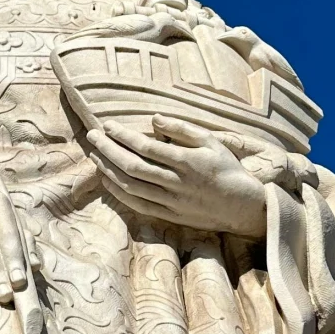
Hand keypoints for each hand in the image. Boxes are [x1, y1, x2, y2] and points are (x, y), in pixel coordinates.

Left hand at [85, 116, 268, 238]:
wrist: (242, 206)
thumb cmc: (227, 168)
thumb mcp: (211, 141)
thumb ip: (182, 128)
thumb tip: (154, 117)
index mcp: (186, 161)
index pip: (146, 146)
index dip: (122, 135)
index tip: (108, 125)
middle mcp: (176, 182)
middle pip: (132, 166)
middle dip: (107, 149)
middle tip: (92, 136)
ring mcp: (171, 202)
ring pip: (131, 186)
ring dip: (108, 170)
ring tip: (94, 155)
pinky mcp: (170, 215)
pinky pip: (138, 205)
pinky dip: (119, 193)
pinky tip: (107, 180)